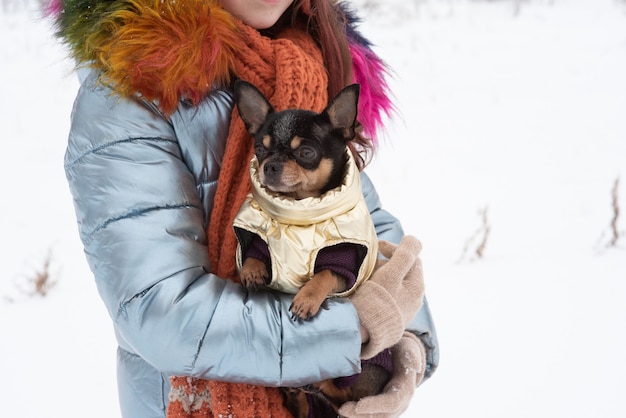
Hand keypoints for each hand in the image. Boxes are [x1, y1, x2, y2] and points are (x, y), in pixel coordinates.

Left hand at [338, 332, 425, 417]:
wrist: (404, 359)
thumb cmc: (403, 351)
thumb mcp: (408, 349)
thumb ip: (411, 357)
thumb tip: (415, 366)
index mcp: (406, 389)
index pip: (392, 402)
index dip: (376, 405)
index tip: (358, 405)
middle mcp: (400, 403)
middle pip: (382, 415)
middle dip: (362, 414)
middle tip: (343, 409)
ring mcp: (392, 408)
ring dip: (358, 417)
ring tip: (342, 411)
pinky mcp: (383, 409)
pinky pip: (371, 416)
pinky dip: (358, 415)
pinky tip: (346, 412)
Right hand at [350, 235, 424, 357]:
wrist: (364, 334)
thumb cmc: (377, 302)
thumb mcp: (391, 273)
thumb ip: (404, 254)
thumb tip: (414, 239)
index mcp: (416, 286)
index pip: (411, 257)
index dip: (395, 247)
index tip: (377, 246)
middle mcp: (414, 298)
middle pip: (403, 270)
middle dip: (387, 261)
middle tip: (369, 262)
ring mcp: (403, 309)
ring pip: (394, 283)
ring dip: (381, 274)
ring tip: (365, 276)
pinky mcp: (391, 318)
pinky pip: (388, 295)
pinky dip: (378, 288)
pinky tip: (366, 291)